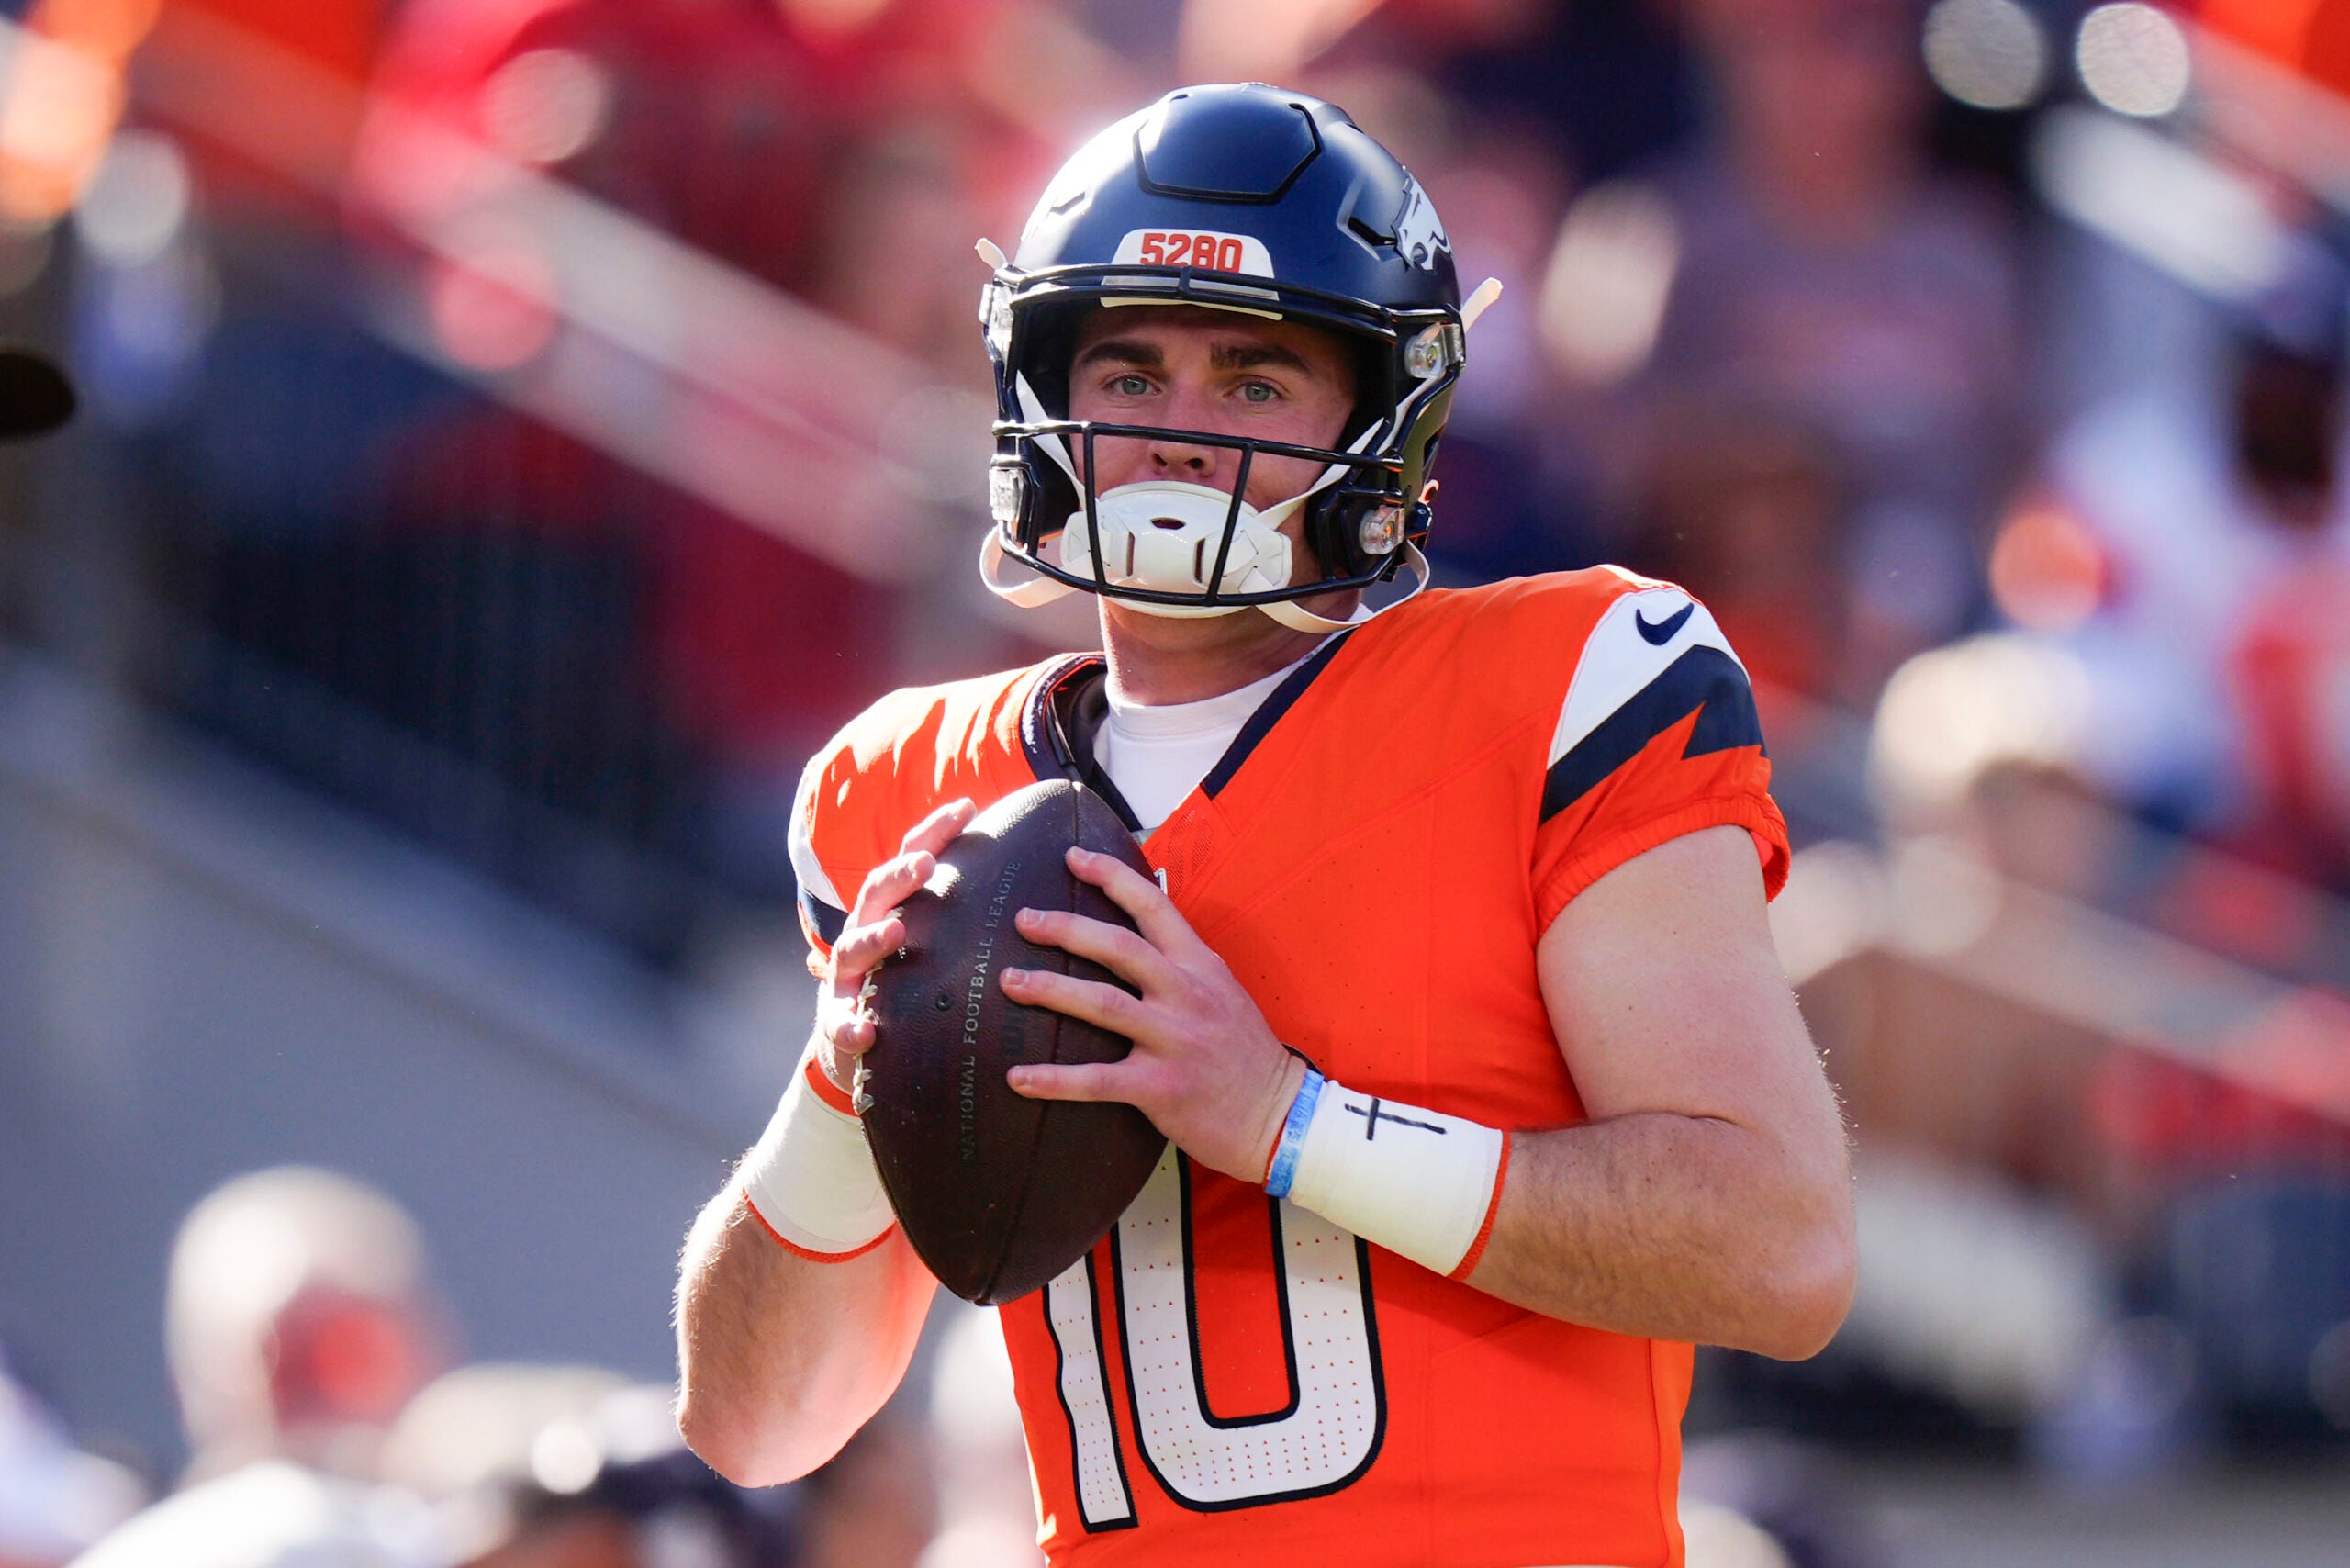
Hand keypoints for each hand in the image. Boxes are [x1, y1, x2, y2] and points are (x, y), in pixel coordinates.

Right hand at [814, 798, 978, 1095]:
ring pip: (851, 949)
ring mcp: (848, 975)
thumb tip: (1033, 880)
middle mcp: (865, 932)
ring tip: (895, 931)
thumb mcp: (933, 942)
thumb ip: (966, 913)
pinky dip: (848, 1025)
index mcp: (892, 908)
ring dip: (872, 938)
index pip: (911, 861)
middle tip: (926, 863)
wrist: (856, 1037)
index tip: (966, 807)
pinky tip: (865, 1032)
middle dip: (900, 875)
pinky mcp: (838, 1020)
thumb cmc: (906, 980)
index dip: (934, 833)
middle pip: (877, 893)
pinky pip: (840, 1023)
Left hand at [1001, 846, 1306, 1182]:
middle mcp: (1187, 995)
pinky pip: (1097, 1080)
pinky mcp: (1161, 1088)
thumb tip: (1138, 933)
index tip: (1072, 856)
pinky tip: (1018, 1078)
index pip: (1155, 906)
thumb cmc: (1244, 1054)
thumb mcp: (1224, 992)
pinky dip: (1054, 1079)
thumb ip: (1184, 964)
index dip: (1111, 876)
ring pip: (1103, 1005)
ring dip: (1050, 989)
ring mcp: (1174, 1041)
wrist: (1279, 1115)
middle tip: (1023, 919)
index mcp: (1200, 967)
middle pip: (1119, 948)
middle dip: (1066, 928)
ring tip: (1010, 982)